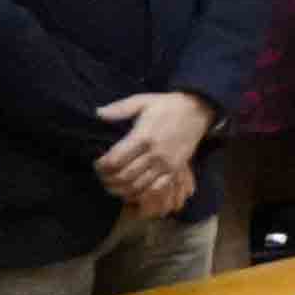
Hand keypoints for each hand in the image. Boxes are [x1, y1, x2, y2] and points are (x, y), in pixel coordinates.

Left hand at [97, 90, 214, 219]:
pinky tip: (131, 190)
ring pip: (137, 186)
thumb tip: (97, 113)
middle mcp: (154, 153)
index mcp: (143, 136)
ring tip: (112, 185)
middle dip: (107, 180)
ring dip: (120, 189)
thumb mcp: (143, 101)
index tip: (97, 164)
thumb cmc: (167, 106)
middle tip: (102, 176)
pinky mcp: (175, 170)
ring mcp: (165, 164)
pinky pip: (155, 190)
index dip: (101, 166)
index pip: (115, 160)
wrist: (197, 111)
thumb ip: (120, 108)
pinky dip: (140, 194)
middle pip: (123, 176)